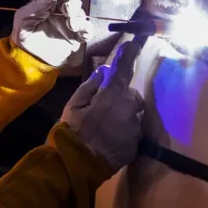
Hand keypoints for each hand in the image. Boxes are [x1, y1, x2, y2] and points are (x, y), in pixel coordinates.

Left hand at [11, 0, 91, 66]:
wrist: (29, 58)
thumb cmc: (24, 35)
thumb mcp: (23, 18)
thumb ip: (37, 6)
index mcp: (48, 3)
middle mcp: (60, 11)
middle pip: (73, 1)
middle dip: (73, 4)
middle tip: (68, 10)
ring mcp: (69, 23)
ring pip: (80, 15)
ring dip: (78, 18)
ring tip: (71, 25)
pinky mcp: (75, 37)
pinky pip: (87, 31)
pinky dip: (87, 30)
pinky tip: (81, 34)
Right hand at [61, 41, 144, 171]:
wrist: (77, 164)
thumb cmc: (71, 131)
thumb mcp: (74, 104)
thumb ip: (91, 85)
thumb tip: (105, 71)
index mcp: (111, 95)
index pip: (123, 70)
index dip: (127, 56)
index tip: (133, 44)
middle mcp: (129, 108)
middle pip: (131, 95)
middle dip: (121, 97)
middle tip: (102, 108)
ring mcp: (134, 127)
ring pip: (134, 113)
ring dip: (124, 114)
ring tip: (105, 126)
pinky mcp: (136, 143)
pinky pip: (133, 130)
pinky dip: (124, 131)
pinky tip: (110, 138)